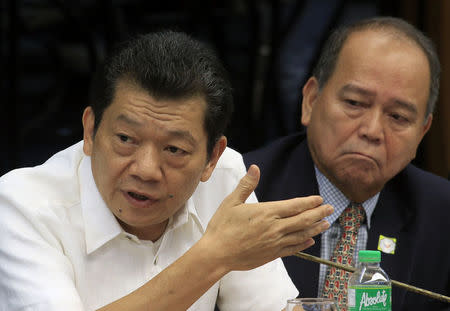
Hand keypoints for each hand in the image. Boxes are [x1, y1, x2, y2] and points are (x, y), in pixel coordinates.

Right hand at [201, 164, 332, 271]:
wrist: (217, 253)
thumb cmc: (222, 227)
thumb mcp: (232, 202)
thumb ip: (246, 185)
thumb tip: (255, 168)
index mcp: (266, 212)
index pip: (294, 206)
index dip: (309, 202)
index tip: (319, 199)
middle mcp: (274, 228)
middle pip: (302, 219)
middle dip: (318, 213)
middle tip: (330, 209)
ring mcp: (274, 243)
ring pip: (301, 235)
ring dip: (315, 229)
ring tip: (325, 224)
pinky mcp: (271, 255)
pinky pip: (293, 249)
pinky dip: (303, 244)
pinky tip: (310, 241)